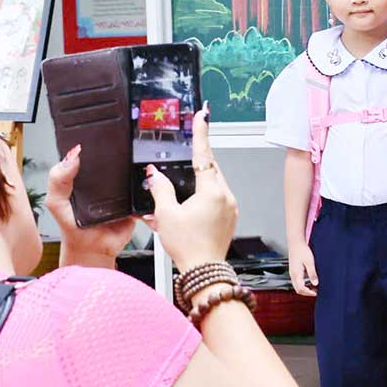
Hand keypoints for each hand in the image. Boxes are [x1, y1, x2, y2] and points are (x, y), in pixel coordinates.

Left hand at [47, 146, 135, 267]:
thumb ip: (58, 180)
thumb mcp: (56, 201)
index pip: (90, 153)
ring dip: (133, 170)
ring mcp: (121, 191)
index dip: (92, 143)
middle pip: (114, 159)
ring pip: (132, 173)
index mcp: (84, 177)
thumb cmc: (73, 227)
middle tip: (114, 149)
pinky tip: (139, 184)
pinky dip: (142, 187)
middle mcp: (104, 181)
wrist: (93, 250)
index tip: (96, 138)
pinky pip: (143, 191)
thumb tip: (72, 157)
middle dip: (115, 153)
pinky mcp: (134, 202)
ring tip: (127, 168)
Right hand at [142, 105, 238, 270]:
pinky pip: (217, 198)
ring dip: (199, 180)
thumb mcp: (166, 214)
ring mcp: (231, 207)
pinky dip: (203, 195)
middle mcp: (226, 197)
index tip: (202, 116)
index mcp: (212, 192)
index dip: (201, 133)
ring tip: (182, 188)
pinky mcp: (230, 217)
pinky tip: (189, 203)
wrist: (204, 270)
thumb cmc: (188, 247)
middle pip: (211, 169)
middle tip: (188, 151)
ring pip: (214, 183)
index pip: (204, 155)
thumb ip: (160, 189)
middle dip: (198, 160)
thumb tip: (155, 174)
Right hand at [289, 243, 318, 296]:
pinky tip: (310, 282)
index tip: (316, 293)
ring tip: (314, 288)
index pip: (301, 289)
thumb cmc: (302, 250)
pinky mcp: (293, 271)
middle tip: (316, 292)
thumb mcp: (309, 262)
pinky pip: (297, 282)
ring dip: (305, 289)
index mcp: (296, 274)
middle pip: (298, 290)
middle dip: (306, 293)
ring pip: (297, 286)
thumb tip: (315, 283)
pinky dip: (303, 285)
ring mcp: (292, 273)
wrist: (295, 243)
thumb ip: (312, 273)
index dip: (309, 293)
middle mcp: (292, 275)